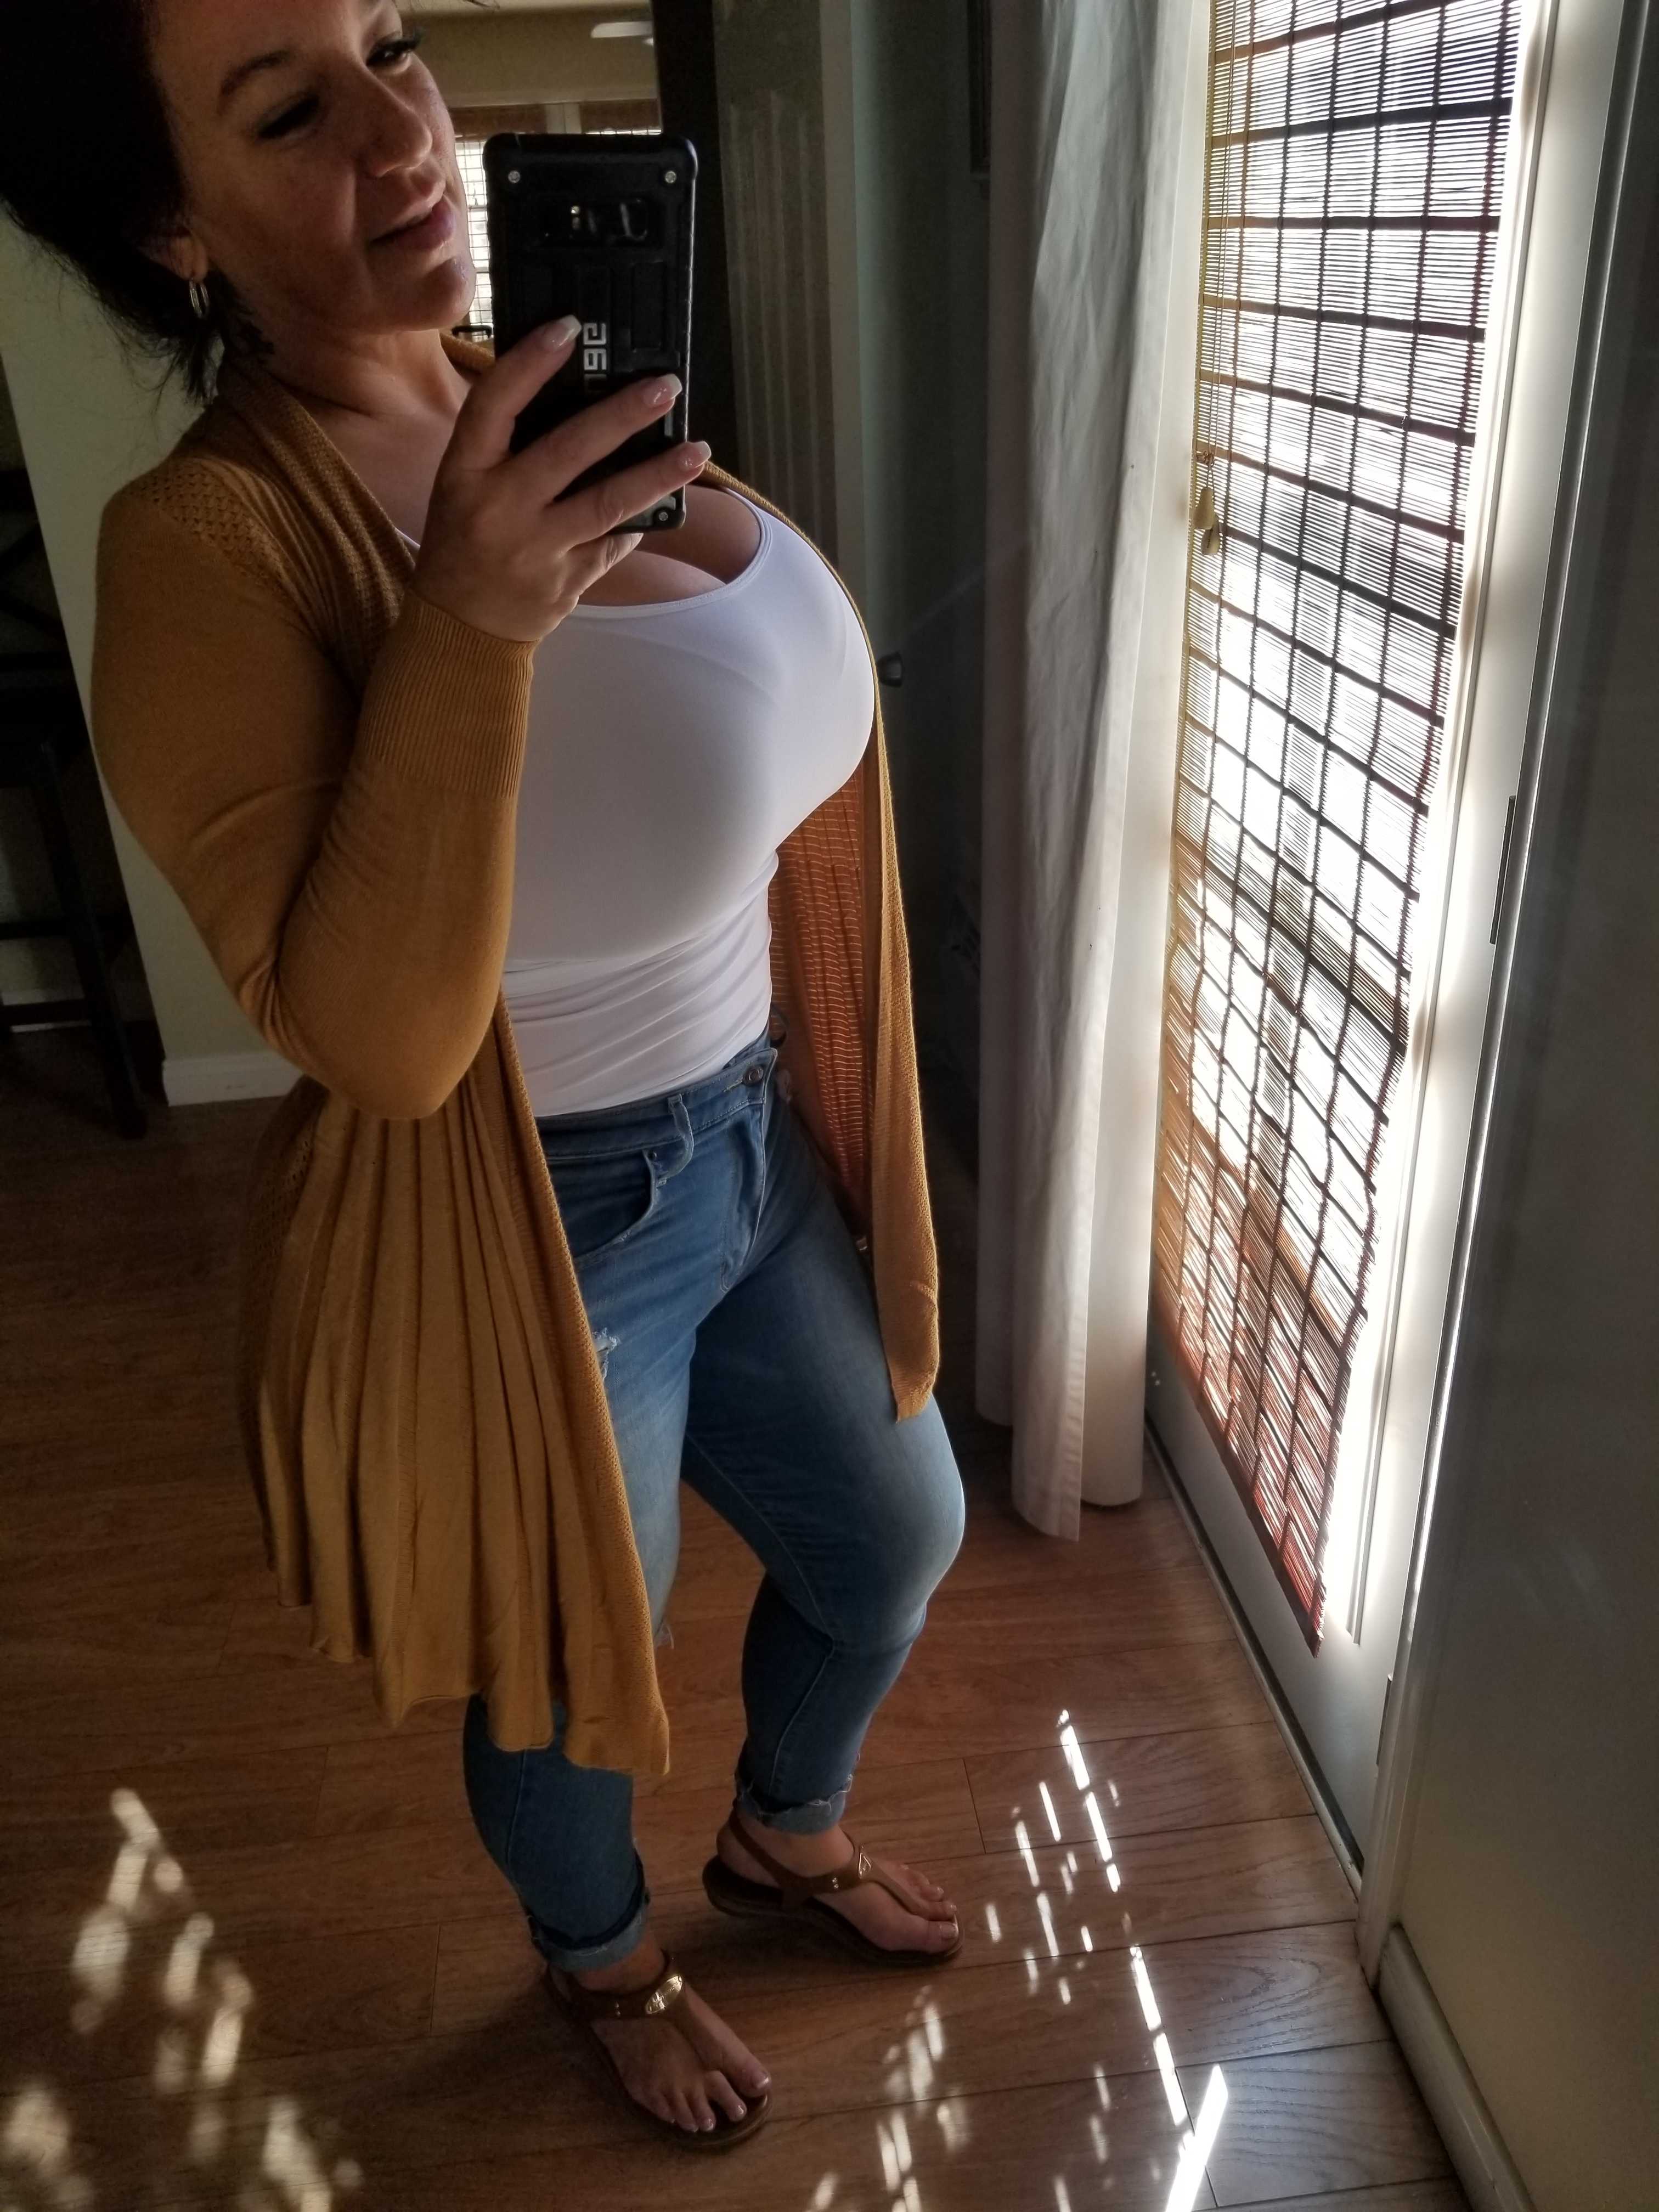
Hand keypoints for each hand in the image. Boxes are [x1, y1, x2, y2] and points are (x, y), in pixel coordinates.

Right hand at [410, 315, 709, 643]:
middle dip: (622, 415)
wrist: (460, 629)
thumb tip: (572, 393)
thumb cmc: (462, 542)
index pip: (495, 404)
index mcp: (464, 472)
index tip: (570, 328)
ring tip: (697, 450)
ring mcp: (537, 548)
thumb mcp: (462, 485)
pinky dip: (641, 519)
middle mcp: (500, 507)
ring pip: (606, 503)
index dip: (531, 362)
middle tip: (665, 387)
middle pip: (567, 450)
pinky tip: (668, 496)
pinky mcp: (568, 581)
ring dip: (656, 474)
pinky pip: (614, 543)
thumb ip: (504, 445)